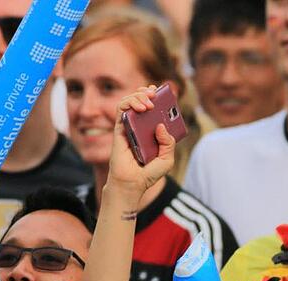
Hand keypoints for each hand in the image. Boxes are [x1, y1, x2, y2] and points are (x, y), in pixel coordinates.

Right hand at [104, 86, 175, 200]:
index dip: (154, 96)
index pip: (151, 108)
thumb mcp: (167, 159)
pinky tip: (140, 108)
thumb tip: (160, 125)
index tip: (159, 90)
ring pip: (129, 102)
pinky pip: (120, 110)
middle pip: (140, 101)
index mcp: (150, 130)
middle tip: (154, 94)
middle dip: (146, 93)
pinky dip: (129, 103)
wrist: (132, 183)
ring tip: (148, 103)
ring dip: (138, 96)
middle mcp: (139, 126)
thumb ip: (168, 143)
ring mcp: (128, 127)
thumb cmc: (149, 173)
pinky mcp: (118, 130)